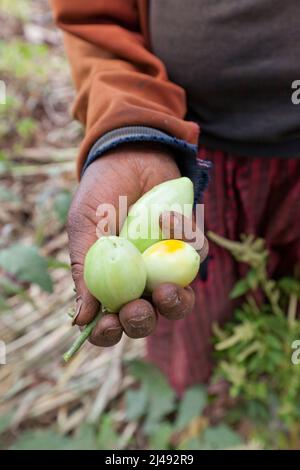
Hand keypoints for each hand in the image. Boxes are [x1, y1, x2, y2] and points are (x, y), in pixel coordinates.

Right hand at [67, 143, 206, 345]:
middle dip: (142, 321)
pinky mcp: (190, 246)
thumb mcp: (85, 227)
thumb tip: (80, 318)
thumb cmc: (102, 192)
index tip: (108, 325)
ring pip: (179, 302)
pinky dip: (184, 239)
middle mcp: (141, 281)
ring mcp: (167, 266)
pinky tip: (166, 216)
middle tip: (138, 307)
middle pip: (147, 319)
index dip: (108, 332)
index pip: (109, 321)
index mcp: (111, 282)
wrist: (130, 155)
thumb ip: (84, 270)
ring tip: (166, 289)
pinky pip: (197, 256)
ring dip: (174, 303)